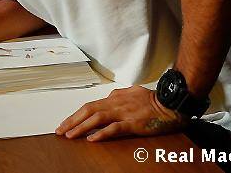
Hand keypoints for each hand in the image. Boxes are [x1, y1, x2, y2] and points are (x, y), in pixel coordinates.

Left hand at [55, 85, 186, 140]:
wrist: (170, 102)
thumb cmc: (152, 100)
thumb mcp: (131, 93)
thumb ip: (118, 96)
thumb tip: (108, 97)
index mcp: (114, 97)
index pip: (89, 106)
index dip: (75, 115)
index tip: (65, 123)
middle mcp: (115, 103)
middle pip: (88, 111)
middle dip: (72, 121)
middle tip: (60, 130)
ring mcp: (124, 113)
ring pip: (97, 118)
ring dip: (81, 127)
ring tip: (70, 135)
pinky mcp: (133, 123)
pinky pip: (114, 128)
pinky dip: (102, 133)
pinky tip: (92, 138)